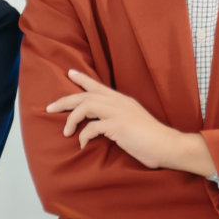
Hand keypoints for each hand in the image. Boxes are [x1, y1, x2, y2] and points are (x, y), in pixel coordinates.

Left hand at [47, 70, 203, 174]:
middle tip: (49, 108)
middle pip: (85, 95)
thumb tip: (101, 125)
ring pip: (85, 106)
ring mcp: (119, 113)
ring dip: (71, 119)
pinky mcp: (119, 126)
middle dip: (64, 101)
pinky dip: (83, 136)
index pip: (98, 86)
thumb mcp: (133, 122)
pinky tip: (82, 145)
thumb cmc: (151, 139)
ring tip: (66, 132)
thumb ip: (118, 118)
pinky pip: (92, 128)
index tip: (70, 73)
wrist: (168, 146)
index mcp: (122, 101)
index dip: (82, 79)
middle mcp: (119, 103)